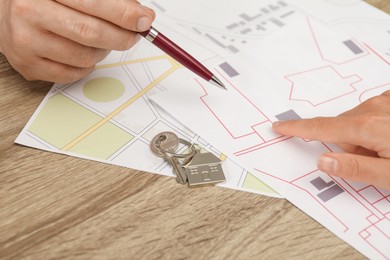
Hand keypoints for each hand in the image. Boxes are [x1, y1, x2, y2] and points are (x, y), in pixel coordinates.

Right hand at [0, 0, 154, 81]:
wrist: (8, 10)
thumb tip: (139, 15)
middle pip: (90, 32)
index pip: (93, 2)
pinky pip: (73, 74)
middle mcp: (29, 12)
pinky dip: (87, 65)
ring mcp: (25, 41)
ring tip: (101, 40)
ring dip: (103, 51)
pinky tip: (83, 52)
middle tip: (135, 35)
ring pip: (84, 57)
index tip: (145, 20)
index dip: (124, 14)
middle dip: (121, 36)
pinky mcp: (27, 65)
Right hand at [272, 91, 389, 189]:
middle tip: (376, 161)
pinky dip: (377, 126)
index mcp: (367, 127)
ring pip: (358, 122)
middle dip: (352, 146)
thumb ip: (355, 168)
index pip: (320, 128)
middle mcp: (373, 108)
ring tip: (389, 151)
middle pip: (342, 129)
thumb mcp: (389, 175)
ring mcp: (384, 101)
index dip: (297, 129)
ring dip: (366, 137)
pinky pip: (372, 114)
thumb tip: (322, 162)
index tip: (279, 126)